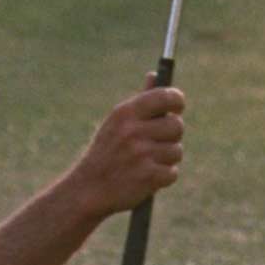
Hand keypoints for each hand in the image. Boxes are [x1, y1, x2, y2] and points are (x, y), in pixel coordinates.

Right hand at [67, 73, 185, 219]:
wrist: (87, 190)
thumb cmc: (106, 153)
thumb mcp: (117, 123)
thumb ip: (140, 100)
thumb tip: (154, 75)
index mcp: (126, 113)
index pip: (165, 96)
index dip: (176, 101)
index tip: (177, 107)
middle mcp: (133, 131)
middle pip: (177, 125)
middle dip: (171, 136)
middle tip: (159, 142)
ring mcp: (141, 154)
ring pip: (176, 151)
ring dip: (166, 159)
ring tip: (146, 163)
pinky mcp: (149, 177)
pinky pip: (172, 172)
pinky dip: (163, 177)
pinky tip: (146, 178)